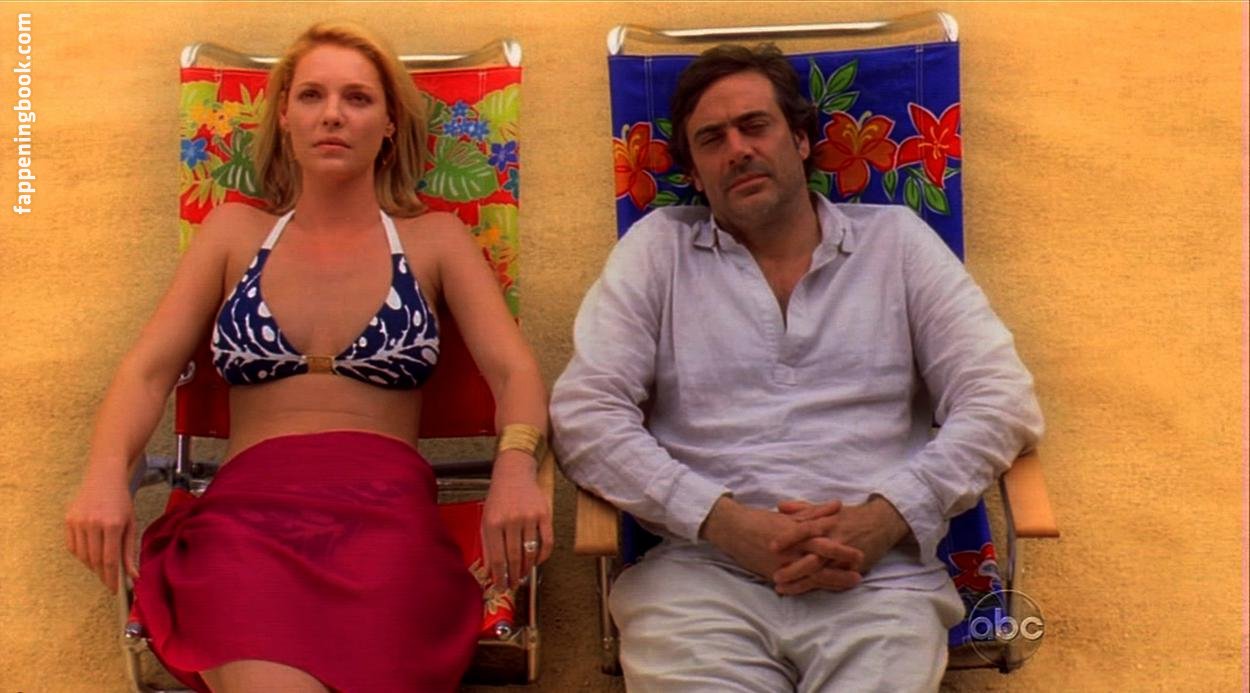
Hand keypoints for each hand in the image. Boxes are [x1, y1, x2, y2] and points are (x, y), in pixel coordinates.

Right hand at [64, 471, 137, 593]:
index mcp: (113, 524)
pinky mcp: (68, 520)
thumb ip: (130, 551)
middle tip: (109, 582)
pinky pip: (73, 547)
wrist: (104, 477)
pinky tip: (91, 554)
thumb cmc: (121, 501)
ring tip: (102, 568)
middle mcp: (93, 523)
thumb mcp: (131, 523)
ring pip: (83, 556)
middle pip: (95, 560)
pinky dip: (82, 555)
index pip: (110, 560)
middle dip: (102, 575)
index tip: (115, 590)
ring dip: (92, 566)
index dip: (112, 578)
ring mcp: (78, 521)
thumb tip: (133, 576)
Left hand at [481, 450, 552, 589]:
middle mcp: (511, 520)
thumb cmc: (498, 498)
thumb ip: (487, 546)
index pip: (497, 558)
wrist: (514, 473)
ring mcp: (529, 517)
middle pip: (514, 558)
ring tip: (523, 575)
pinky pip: (547, 542)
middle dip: (514, 576)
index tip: (501, 587)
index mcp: (493, 523)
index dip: (500, 577)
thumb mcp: (486, 520)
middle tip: (513, 585)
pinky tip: (537, 561)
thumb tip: (490, 571)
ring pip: (530, 552)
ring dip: (527, 568)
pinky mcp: (545, 514)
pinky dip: (543, 556)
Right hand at [700, 496, 862, 584]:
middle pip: (820, 559)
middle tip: (860, 573)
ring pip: (811, 575)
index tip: (860, 554)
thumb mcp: (789, 515)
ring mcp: (781, 563)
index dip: (841, 549)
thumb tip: (838, 505)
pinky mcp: (772, 574)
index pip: (822, 541)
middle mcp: (790, 548)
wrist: (733, 529)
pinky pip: (795, 584)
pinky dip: (809, 588)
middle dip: (841, 567)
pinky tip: (823, 591)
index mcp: (795, 531)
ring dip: (832, 580)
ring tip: (850, 583)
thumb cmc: (761, 520)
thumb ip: (814, 512)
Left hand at [770, 496, 911, 594]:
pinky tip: (801, 592)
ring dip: (800, 582)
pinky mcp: (852, 569)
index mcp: (827, 523)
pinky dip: (816, 588)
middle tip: (773, 576)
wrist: (881, 523)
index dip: (789, 537)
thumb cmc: (850, 516)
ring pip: (820, 573)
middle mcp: (835, 540)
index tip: (771, 546)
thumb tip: (779, 506)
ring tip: (781, 588)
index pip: (805, 529)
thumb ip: (803, 509)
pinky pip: (833, 581)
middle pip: (812, 556)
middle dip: (793, 567)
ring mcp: (844, 557)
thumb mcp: (827, 509)